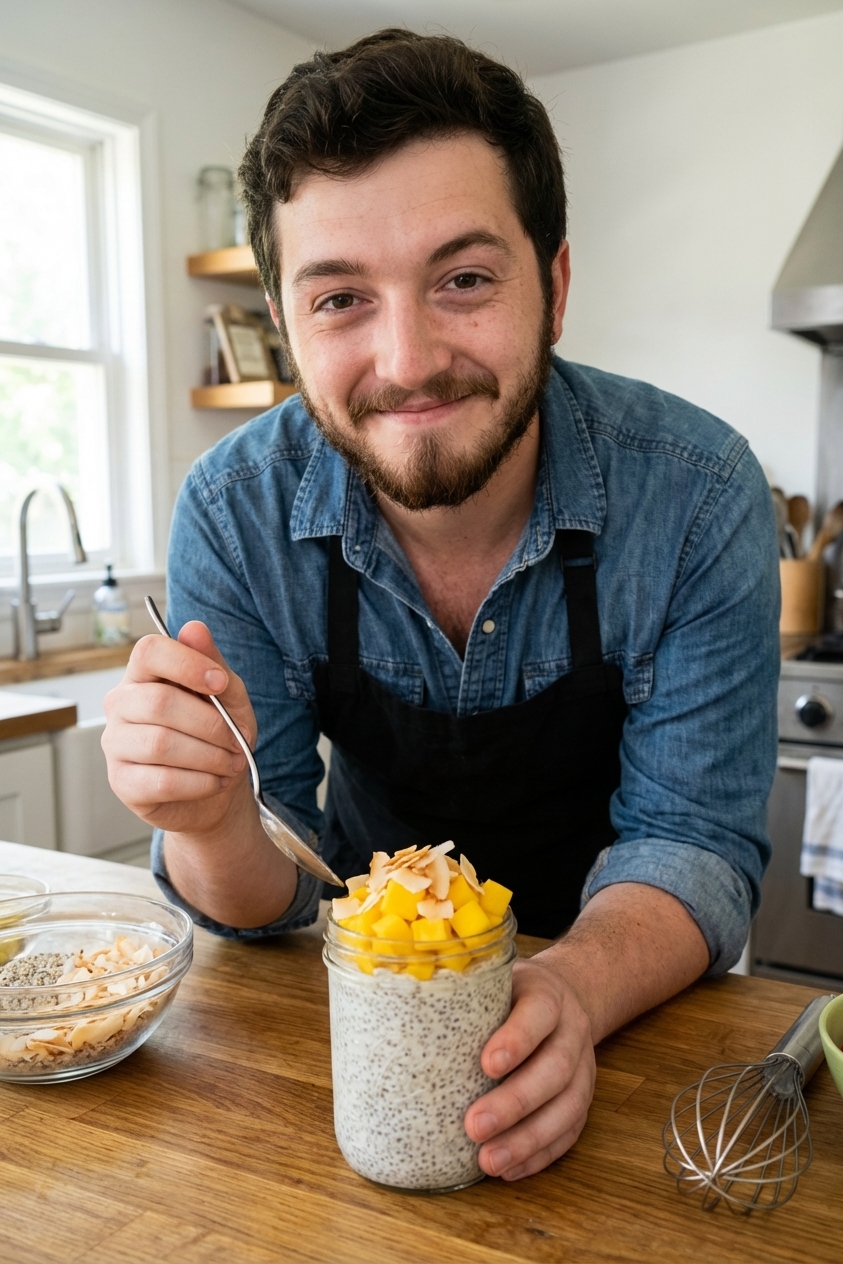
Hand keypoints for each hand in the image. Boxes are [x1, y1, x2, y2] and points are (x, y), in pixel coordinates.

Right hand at [102, 620, 257, 837]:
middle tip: (236, 741)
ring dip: (208, 756)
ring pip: (160, 744)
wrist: (214, 791)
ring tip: (229, 764)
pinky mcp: (121, 782)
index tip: (220, 683)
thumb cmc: (217, 735)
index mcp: (144, 674)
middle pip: (159, 702)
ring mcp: (115, 743)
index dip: (186, 663)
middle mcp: (121, 704)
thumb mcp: (229, 697)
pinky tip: (213, 781)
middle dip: (210, 724)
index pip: (148, 651)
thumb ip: (214, 664)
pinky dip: (199, 782)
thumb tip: (194, 628)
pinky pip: (161, 780)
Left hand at [464, 955, 595, 1180]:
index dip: (517, 1039)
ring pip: (569, 1106)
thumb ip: (463, 994)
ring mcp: (584, 1066)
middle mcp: (571, 1030)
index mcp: (548, 995)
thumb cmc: (511, 994)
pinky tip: (510, 1169)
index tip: (486, 1065)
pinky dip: (541, 1154)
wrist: (562, 997)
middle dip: (515, 1102)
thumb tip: (399, 1020)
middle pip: (555, 1068)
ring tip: (489, 1161)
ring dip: (528, 1139)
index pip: (539, 1013)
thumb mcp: (495, 979)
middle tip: (474, 1126)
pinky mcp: (583, 1097)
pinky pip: (570, 1131)